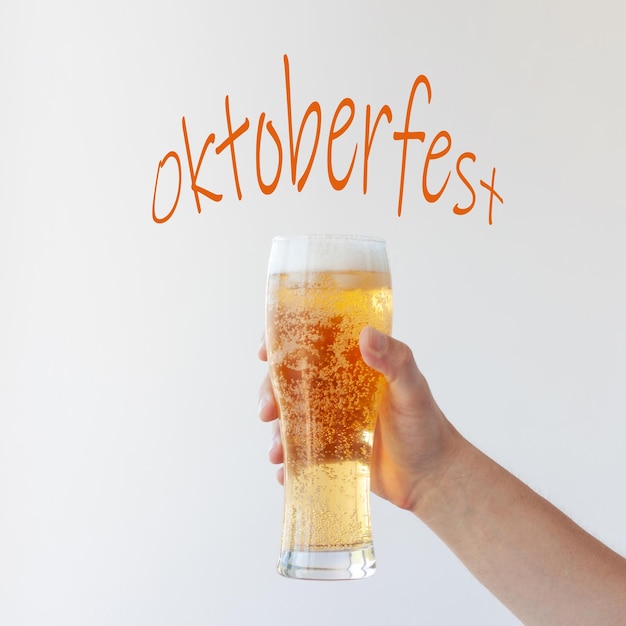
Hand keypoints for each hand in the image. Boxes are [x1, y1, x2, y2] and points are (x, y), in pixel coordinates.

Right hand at [258, 326, 460, 512]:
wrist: (432, 477)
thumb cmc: (426, 426)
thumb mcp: (413, 389)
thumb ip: (395, 361)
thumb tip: (366, 335)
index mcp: (350, 365)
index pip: (311, 343)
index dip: (282, 341)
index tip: (265, 351)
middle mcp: (334, 389)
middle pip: (289, 381)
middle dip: (270, 393)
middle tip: (267, 411)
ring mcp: (329, 420)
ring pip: (289, 417)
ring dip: (276, 432)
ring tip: (277, 452)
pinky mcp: (328, 450)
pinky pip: (299, 452)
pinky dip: (288, 462)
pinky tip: (285, 472)